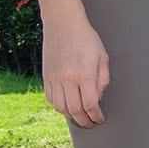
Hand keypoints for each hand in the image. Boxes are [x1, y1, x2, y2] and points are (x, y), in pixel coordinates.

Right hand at [42, 11, 109, 127]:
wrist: (63, 24)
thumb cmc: (87, 39)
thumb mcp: (103, 58)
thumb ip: (102, 80)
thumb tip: (98, 99)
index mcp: (84, 74)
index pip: (90, 105)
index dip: (96, 116)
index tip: (100, 119)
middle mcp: (67, 79)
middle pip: (74, 111)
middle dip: (84, 121)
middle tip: (91, 123)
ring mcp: (54, 78)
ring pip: (60, 107)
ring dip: (71, 116)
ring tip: (80, 116)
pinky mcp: (45, 76)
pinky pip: (50, 98)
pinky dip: (58, 106)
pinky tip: (67, 105)